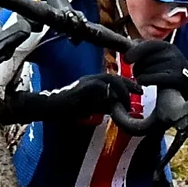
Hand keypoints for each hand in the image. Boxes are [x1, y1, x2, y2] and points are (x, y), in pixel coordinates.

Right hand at [5, 72, 141, 122]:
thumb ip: (104, 106)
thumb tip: (121, 109)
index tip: (139, 90)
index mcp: (92, 82)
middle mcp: (90, 79)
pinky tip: (114, 103)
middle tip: (139, 91)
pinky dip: (109, 94)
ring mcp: (85, 82)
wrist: (48, 109)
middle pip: (114, 76)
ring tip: (127, 101)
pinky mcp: (81, 87)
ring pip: (109, 79)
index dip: (127, 83)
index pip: (114, 78)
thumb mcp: (90, 108)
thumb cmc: (66, 109)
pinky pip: (100, 87)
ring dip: (121, 90)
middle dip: (128, 84)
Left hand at [125, 40, 187, 95]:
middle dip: (137, 67)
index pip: (147, 45)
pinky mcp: (176, 77)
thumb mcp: (164, 57)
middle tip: (138, 73)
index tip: (127, 59)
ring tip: (145, 79)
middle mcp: (172, 53)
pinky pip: (150, 78)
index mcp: (168, 46)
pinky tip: (146, 83)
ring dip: (140, 76)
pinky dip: (144, 81)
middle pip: (143, 59)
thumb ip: (149, 51)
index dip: (134, 52)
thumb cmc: (174, 71)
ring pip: (145, 70)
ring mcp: (175, 65)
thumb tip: (129, 46)